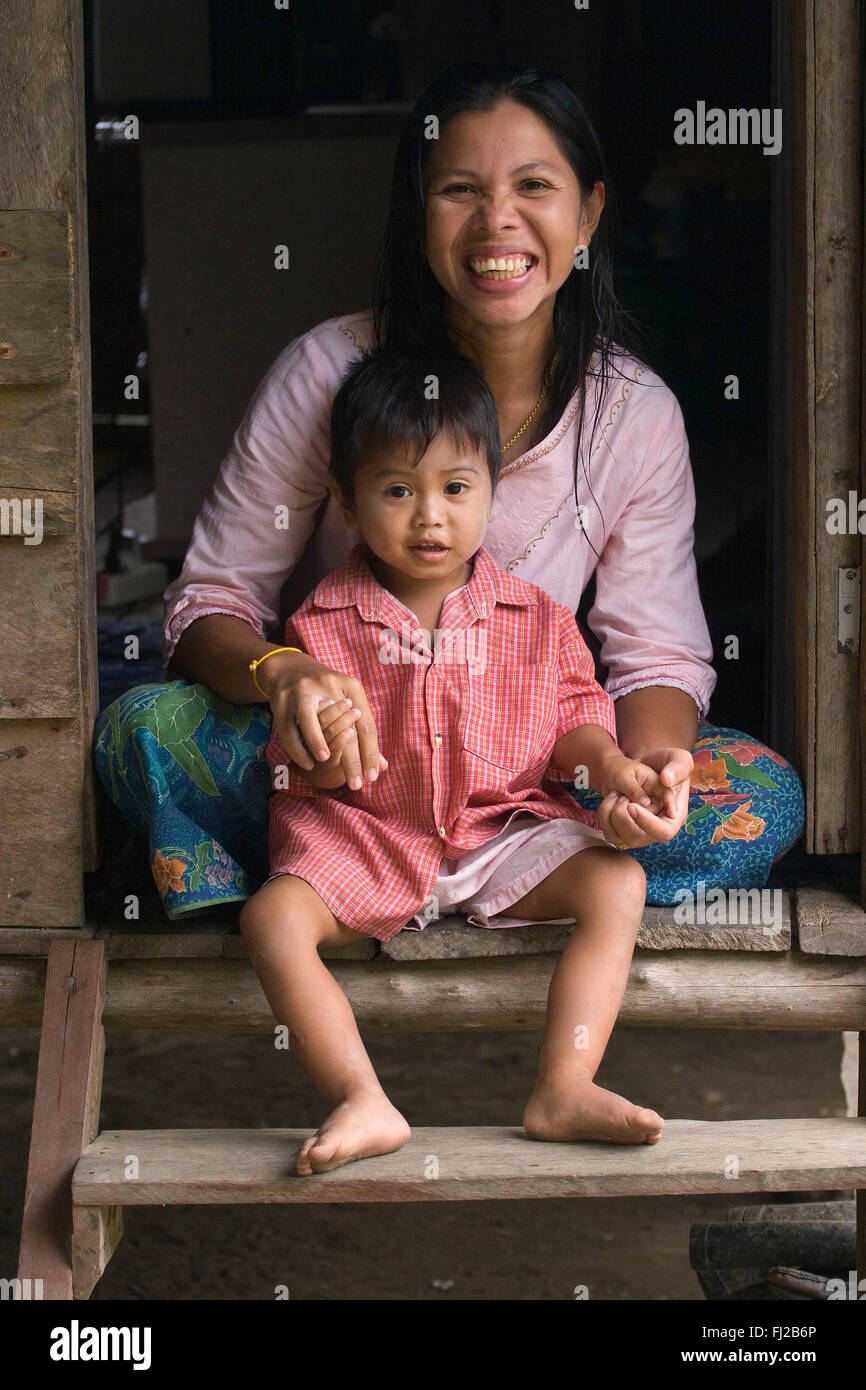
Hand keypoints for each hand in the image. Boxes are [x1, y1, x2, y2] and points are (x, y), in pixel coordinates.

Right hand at [259, 649, 384, 787]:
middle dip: (351, 759)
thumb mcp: (349, 703)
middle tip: (357, 783)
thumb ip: (363, 735)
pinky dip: (297, 747)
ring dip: (317, 741)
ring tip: (326, 761)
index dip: (371, 752)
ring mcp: (303, 692)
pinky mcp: (282, 699)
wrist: (291, 667)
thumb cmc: (328, 693)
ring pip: (309, 720)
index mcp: (352, 687)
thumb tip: (382, 767)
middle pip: (342, 724)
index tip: (374, 775)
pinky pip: (289, 728)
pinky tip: (307, 762)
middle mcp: (329, 686)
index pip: (366, 724)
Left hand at [597, 746, 693, 849]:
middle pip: (637, 838)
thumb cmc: (664, 761)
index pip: (665, 832)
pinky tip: (611, 798)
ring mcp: (639, 832)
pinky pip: (608, 833)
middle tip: (622, 794)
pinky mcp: (623, 830)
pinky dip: (603, 815)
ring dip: (612, 813)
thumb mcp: (677, 758)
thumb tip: (666, 781)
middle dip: (623, 816)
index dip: (648, 823)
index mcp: (675, 816)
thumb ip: (677, 768)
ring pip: (619, 838)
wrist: (642, 763)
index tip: (632, 805)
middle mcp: (657, 828)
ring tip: (617, 793)